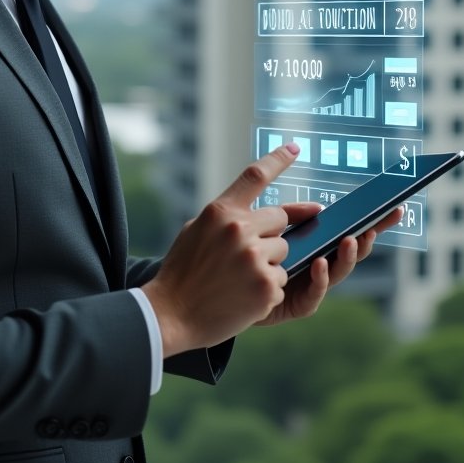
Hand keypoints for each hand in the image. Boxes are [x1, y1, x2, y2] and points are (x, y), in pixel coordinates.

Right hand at [141, 144, 299, 357]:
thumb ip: (225, 217)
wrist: (170, 315)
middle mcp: (240, 229)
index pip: (255, 176)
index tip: (294, 147)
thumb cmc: (182, 271)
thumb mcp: (196, 230)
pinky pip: (282, 281)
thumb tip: (259, 212)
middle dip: (270, 236)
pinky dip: (267, 291)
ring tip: (238, 281)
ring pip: (284, 253)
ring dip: (269, 266)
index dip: (277, 159)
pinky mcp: (266, 286)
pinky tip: (243, 298)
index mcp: (221, 211)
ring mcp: (254, 258)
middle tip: (244, 256)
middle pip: (280, 220)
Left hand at [254, 204, 403, 326]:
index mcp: (319, 244)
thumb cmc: (250, 257)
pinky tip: (321, 264)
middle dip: (366, 240)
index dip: (375, 222)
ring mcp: (314, 285)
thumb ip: (292, 216)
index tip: (396, 208)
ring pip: (338, 272)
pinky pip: (314, 293)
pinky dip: (320, 278)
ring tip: (349, 241)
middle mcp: (322, 265)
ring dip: (347, 257)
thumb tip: (321, 207)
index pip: (352, 230)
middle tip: (370, 228)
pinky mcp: (300, 305)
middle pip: (353, 252)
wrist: (226, 289)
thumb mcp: (272, 229)